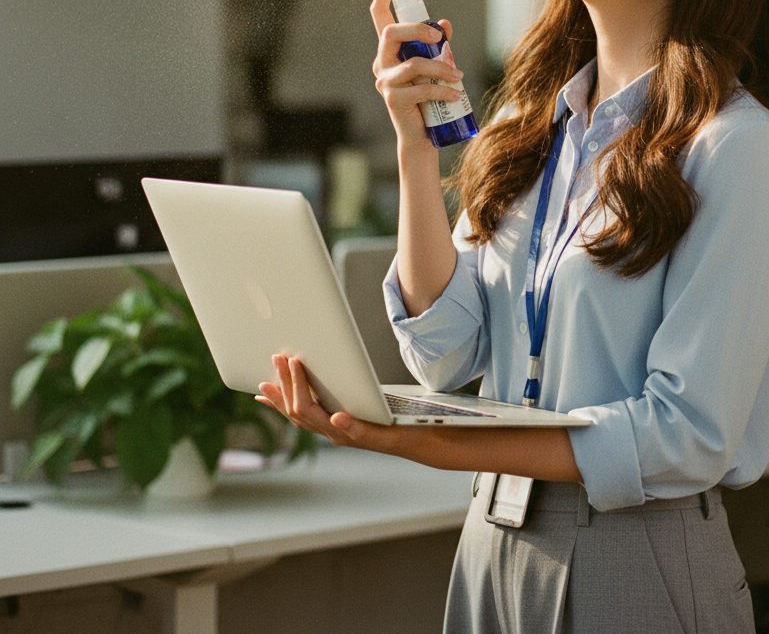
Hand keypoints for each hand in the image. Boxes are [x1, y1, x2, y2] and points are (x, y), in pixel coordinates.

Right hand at [257, 356, 582, 480]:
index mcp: (366, 419)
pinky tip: (334, 410)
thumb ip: (384, 378)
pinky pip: (371, 437)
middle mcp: (368, 434)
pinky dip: (350, 426)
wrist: (484, 443)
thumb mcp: (408, 392)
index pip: (314, 407)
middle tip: (267, 368)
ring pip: (333, 427)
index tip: (260, 377)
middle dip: (287, 393)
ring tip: (291, 376)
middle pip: (314, 417)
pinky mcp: (405, 444)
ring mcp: (383, 442)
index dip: (286, 395)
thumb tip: (365, 348)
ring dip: (308, 403)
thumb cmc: (450, 418)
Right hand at [370, 0, 464, 148]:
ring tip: (459, 77)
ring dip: (441, 68)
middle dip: (416, 29)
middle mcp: (382, 63)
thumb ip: (438, 45)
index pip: (379, 17)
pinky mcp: (393, 99)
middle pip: (391, 32)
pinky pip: (422, 88)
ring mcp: (385, 81)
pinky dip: (443, 90)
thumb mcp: (435, 66)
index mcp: (390, 51)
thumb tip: (444, 24)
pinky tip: (455, 95)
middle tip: (439, 37)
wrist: (421, 135)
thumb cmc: (429, 97)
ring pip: (414, 64)